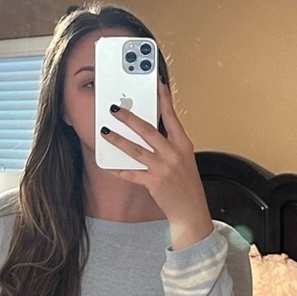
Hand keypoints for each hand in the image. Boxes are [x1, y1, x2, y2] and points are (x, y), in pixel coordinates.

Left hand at [99, 79, 214, 250]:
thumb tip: (151, 132)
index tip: (157, 84)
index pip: (171, 117)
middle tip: (115, 109)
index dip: (163, 99)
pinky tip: (108, 166)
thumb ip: (170, 145)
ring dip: (118, 140)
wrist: (191, 210)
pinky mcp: (154, 182)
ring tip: (105, 132)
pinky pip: (132, 174)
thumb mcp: (184, 160)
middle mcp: (174, 153)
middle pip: (148, 130)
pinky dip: (119, 170)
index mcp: (183, 144)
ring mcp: (163, 168)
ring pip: (136, 150)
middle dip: (129, 118)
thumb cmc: (186, 185)